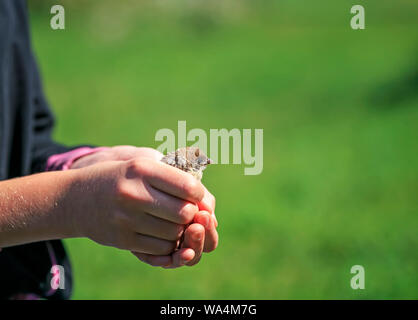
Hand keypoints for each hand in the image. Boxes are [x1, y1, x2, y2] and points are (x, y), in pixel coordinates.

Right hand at [71, 146, 217, 266]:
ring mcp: (126, 219)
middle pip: (184, 213)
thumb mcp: (141, 164)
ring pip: (174, 233)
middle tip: (185, 212)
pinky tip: (161, 233)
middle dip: (191, 215)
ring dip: (180, 231)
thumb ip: (174, 175)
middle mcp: (133, 193)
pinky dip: (167, 244)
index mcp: (141, 169)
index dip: (198, 194)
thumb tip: (206, 200)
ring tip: (172, 222)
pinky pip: (160, 249)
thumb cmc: (120, 178)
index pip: (188, 186)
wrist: (76, 199)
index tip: (194, 195)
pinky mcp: (122, 239)